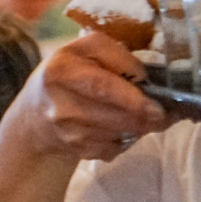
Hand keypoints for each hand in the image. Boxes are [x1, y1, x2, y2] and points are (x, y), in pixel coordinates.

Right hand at [13, 33, 168, 162]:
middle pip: (113, 115)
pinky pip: (112, 149)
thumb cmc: (70, 72)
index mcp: (61, 71)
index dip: (132, 97)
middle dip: (144, 116)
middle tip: (164, 114)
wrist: (36, 113)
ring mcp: (66, 133)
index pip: (102, 86)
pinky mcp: (76, 151)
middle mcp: (59, 105)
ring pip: (116, 134)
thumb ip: (116, 55)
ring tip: (153, 118)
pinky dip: (127, 139)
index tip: (157, 102)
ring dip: (140, 127)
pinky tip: (128, 127)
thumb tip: (145, 78)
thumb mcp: (87, 50)